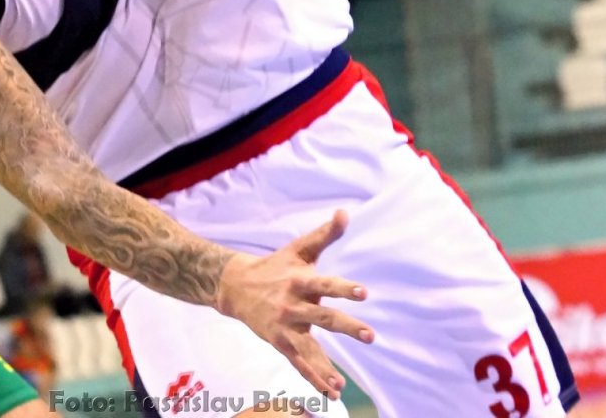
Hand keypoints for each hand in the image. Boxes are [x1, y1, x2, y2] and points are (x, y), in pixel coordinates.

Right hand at [215, 211, 370, 399]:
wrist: (236, 286)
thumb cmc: (275, 265)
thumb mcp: (299, 248)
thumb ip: (324, 234)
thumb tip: (346, 212)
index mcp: (300, 280)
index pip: (325, 284)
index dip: (343, 287)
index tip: (364, 292)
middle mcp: (293, 305)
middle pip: (323, 317)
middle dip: (346, 326)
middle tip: (369, 335)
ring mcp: (286, 327)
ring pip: (308, 348)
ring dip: (325, 365)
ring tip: (341, 383)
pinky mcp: (280, 343)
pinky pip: (298, 363)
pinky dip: (313, 378)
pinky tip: (331, 392)